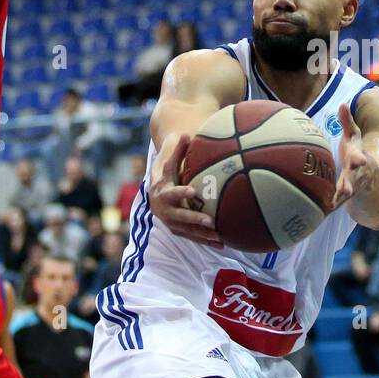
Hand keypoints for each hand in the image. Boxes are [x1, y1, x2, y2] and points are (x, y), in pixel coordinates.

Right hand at [152, 133, 223, 248]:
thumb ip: (177, 149)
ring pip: (186, 230)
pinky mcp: (176, 229)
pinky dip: (204, 240)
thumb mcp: (170, 158)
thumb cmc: (168, 169)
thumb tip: (184, 133)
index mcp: (160, 191)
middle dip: (193, 218)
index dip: (181, 192)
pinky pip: (191, 236)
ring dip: (202, 234)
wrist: (157, 187)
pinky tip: (222, 243)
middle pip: (178, 216)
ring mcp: (169, 221)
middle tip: (210, 220)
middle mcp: (162, 208)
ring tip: (219, 236)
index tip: (193, 190)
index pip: (170, 192)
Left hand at [331, 102, 368, 210]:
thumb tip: (343, 103)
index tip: (362, 159)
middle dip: (352, 184)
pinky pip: (336, 202)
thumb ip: (347, 121)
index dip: (360, 159)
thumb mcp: (354, 136)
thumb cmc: (356, 151)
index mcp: (358, 159)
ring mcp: (351, 186)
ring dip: (340, 199)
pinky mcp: (343, 196)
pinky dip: (331, 206)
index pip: (360, 158)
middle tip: (348, 190)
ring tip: (333, 205)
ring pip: (346, 193)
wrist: (370, 176)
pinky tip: (322, 210)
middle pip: (355, 179)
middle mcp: (356, 174)